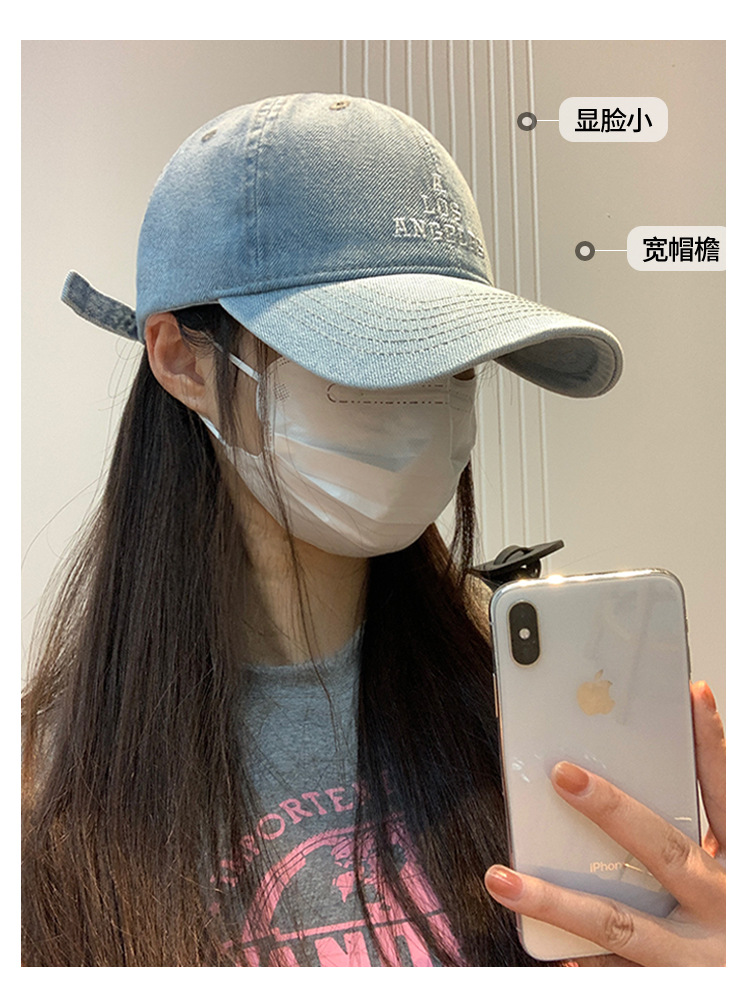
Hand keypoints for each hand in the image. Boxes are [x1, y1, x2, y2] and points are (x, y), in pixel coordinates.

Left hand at [484, 681, 725, 965]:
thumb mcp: (732, 872)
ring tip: (502, 879)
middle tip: (562, 774)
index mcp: (739, 866)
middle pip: (664, 847)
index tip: (691, 693)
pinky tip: (551, 954)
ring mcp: (697, 955)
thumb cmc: (733, 923)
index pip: (724, 793)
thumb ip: (699, 832)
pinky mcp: (674, 985)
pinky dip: (585, 961)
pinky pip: (619, 972)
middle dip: (612, 808)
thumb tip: (647, 771)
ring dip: (556, 900)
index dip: (710, 743)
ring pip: (618, 921)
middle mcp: (723, 905)